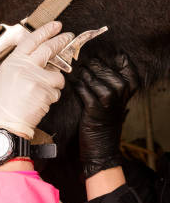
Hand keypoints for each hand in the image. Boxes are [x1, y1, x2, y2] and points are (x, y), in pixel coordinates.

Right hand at [0, 21, 73, 138]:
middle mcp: (25, 67)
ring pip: (57, 75)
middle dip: (61, 41)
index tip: (56, 25)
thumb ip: (13, 68)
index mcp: (13, 62)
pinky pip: (56, 91)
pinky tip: (39, 102)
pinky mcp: (46, 91)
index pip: (32, 40)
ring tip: (40, 93)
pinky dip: (51, 97)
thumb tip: (27, 60)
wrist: (4, 123)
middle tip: (68, 36)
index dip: (46, 31)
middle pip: (49, 49)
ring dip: (53, 84)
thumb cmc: (0, 105)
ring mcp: (36, 78)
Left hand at [75, 55, 138, 177]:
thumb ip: (110, 82)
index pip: (126, 65)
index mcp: (129, 89)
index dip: (113, 57)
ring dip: (84, 74)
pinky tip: (74, 84)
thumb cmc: (104, 121)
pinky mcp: (94, 109)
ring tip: (77, 70)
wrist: (102, 148)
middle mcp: (121, 93)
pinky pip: (83, 90)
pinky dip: (77, 86)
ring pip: (94, 79)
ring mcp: (108, 101)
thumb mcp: (114, 101)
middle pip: (106, 69)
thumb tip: (96, 62)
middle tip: (82, 60)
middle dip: (93, 64)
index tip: (101, 54)